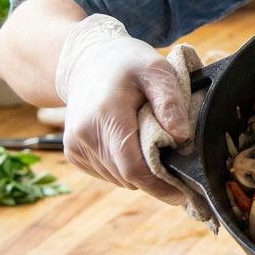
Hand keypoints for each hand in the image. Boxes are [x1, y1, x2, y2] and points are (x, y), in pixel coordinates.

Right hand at [55, 15, 188, 203]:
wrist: (87, 60)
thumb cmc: (127, 63)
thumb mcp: (156, 69)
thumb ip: (170, 102)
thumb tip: (182, 138)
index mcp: (105, 115)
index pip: (132, 167)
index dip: (158, 186)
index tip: (182, 194)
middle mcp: (83, 134)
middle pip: (126, 176)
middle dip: (154, 179)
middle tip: (177, 167)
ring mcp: (74, 145)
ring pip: (117, 178)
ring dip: (139, 173)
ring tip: (153, 148)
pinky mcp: (72, 153)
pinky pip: (106, 173)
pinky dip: (123, 168)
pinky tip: (131, 145)